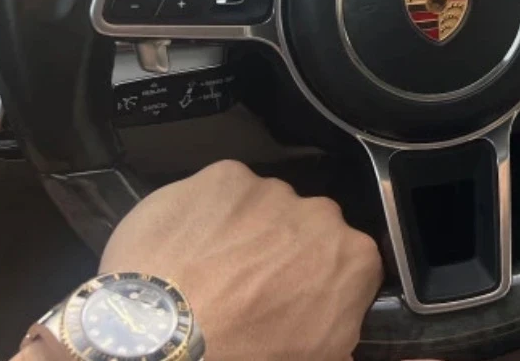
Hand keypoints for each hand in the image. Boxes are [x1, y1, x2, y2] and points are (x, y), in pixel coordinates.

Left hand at [100, 160, 381, 360]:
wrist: (163, 341)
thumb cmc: (246, 357)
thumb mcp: (315, 360)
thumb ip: (337, 334)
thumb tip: (331, 326)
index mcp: (355, 259)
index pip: (350, 265)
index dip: (319, 285)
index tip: (292, 305)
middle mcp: (323, 214)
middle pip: (308, 229)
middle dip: (284, 253)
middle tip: (247, 292)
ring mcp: (271, 190)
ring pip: (264, 209)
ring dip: (245, 233)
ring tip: (207, 273)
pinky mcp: (224, 177)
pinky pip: (222, 195)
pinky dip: (207, 216)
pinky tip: (183, 250)